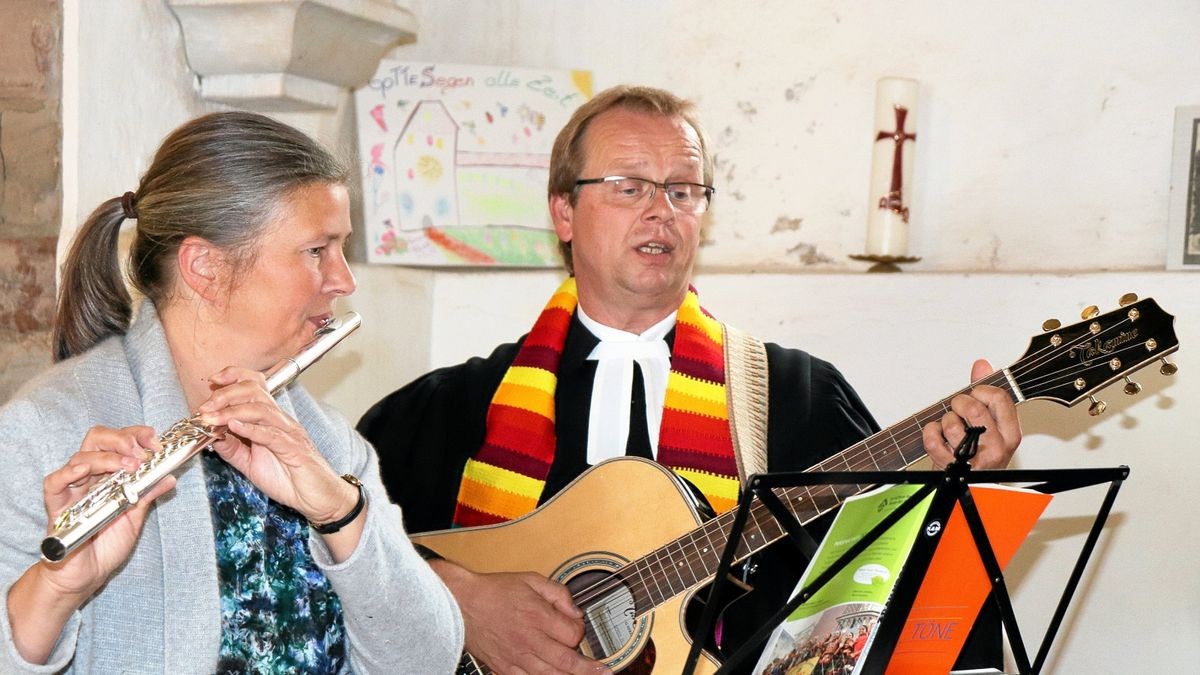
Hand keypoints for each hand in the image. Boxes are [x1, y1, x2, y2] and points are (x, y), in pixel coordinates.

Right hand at [40, 425, 174, 598]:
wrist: (88, 575)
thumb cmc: (108, 546)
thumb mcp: (135, 517)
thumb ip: (148, 495)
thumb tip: (170, 476)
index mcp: (109, 475)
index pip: (118, 441)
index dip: (136, 435)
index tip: (156, 442)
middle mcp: (90, 478)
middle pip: (97, 440)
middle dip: (121, 438)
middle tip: (141, 451)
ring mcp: (73, 491)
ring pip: (81, 457)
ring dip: (107, 457)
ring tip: (128, 465)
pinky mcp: (57, 507)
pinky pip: (54, 483)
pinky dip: (68, 473)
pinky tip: (83, 470)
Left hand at [197, 367, 354, 524]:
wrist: (317, 499)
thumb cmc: (290, 480)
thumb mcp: (250, 464)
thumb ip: (232, 449)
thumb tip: (211, 435)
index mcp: (271, 420)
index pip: (254, 386)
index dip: (233, 378)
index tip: (213, 383)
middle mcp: (280, 421)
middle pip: (254, 391)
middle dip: (225, 395)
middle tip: (204, 408)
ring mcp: (288, 433)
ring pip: (261, 409)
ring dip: (231, 411)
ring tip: (212, 419)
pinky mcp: (294, 449)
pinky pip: (272, 434)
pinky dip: (251, 429)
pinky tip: (234, 427)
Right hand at [431, 561, 611, 674]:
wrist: (462, 602)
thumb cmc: (494, 590)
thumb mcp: (531, 579)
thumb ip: (558, 593)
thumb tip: (575, 611)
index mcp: (537, 616)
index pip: (572, 633)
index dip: (580, 630)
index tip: (577, 626)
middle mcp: (528, 639)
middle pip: (567, 661)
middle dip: (589, 669)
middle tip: (604, 672)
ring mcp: (516, 656)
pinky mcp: (504, 667)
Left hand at [921, 359, 1021, 469]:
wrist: (966, 486)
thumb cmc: (978, 453)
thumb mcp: (989, 424)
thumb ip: (985, 394)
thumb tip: (981, 365)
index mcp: (1010, 434)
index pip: (1000, 398)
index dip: (981, 390)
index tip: (975, 396)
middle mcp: (996, 447)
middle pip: (974, 408)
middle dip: (959, 403)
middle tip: (958, 410)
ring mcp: (975, 460)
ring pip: (952, 424)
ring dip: (944, 421)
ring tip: (950, 430)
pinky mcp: (953, 468)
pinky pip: (933, 439)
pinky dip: (929, 433)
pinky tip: (937, 437)